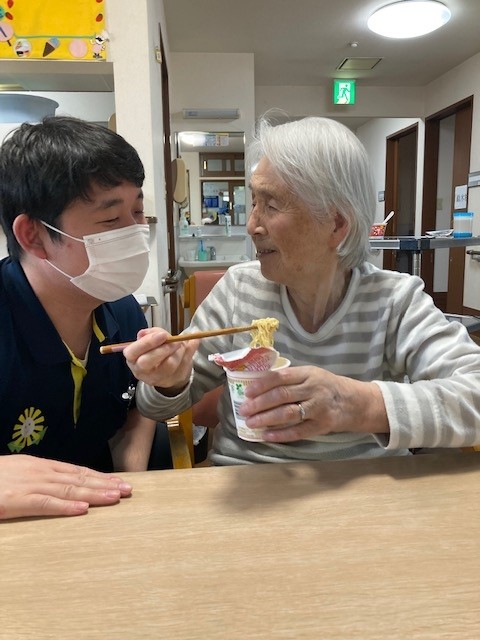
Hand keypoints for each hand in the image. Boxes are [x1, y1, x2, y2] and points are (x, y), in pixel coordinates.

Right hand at [0, 455, 131, 520]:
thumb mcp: (18, 472)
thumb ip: (38, 478)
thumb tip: (59, 483)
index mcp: (40, 465)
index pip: (76, 471)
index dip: (99, 477)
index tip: (118, 482)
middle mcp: (39, 472)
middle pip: (79, 479)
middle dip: (105, 484)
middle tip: (128, 490)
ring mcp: (29, 485)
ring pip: (68, 490)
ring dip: (94, 494)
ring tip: (115, 497)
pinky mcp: (17, 500)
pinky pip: (45, 504)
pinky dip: (66, 507)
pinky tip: (83, 510)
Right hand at [124, 327, 198, 390]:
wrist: (165, 368)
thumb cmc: (154, 351)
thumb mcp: (150, 340)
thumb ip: (151, 333)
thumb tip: (145, 333)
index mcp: (133, 358)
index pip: (133, 352)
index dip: (147, 342)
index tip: (162, 335)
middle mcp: (141, 371)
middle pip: (148, 362)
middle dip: (164, 348)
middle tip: (175, 340)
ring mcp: (156, 378)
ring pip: (168, 365)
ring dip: (179, 350)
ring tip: (181, 342)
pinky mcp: (171, 380)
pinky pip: (184, 366)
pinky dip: (190, 351)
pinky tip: (194, 342)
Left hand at [238, 365, 388, 441]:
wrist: (355, 401)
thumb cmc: (326, 387)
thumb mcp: (311, 375)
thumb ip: (290, 379)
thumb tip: (258, 386)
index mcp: (308, 373)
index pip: (281, 377)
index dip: (262, 384)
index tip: (247, 392)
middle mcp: (313, 389)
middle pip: (282, 395)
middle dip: (259, 403)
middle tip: (243, 409)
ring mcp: (318, 408)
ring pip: (288, 413)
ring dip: (266, 419)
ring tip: (251, 423)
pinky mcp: (322, 425)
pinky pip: (298, 431)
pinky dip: (281, 434)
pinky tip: (266, 435)